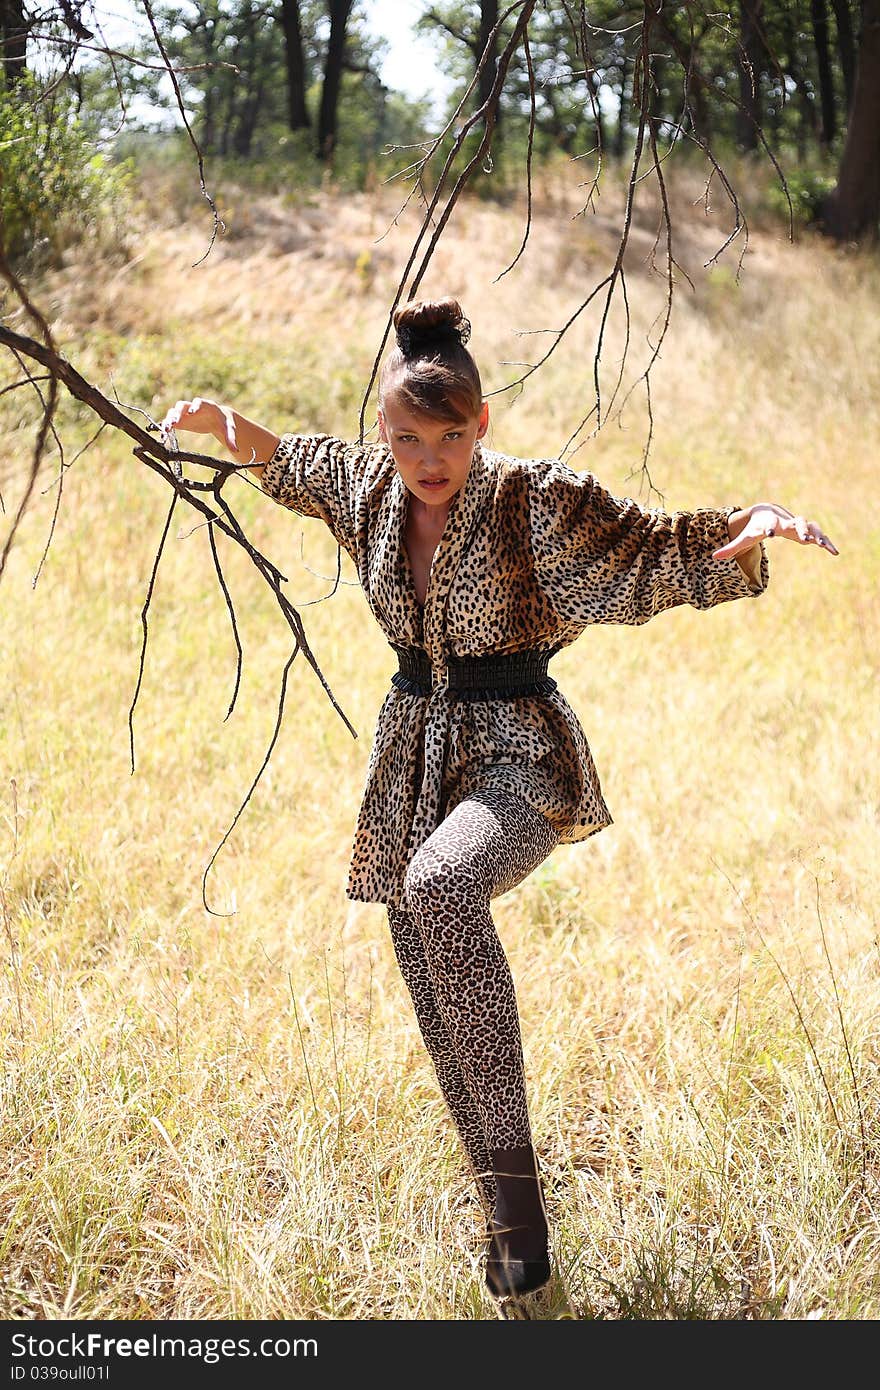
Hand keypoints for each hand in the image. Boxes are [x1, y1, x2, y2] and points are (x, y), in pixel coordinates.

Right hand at [158, 397, 236, 452]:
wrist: (216, 419)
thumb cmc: (224, 421)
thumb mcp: (229, 428)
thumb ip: (231, 438)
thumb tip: (236, 451)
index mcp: (206, 405)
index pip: (199, 402)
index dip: (195, 406)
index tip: (192, 412)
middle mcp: (193, 407)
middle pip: (182, 406)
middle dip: (178, 413)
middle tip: (174, 422)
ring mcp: (185, 413)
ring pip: (174, 412)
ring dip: (169, 419)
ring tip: (166, 429)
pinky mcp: (180, 420)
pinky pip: (171, 421)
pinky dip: (166, 425)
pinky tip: (164, 433)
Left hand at [713, 502, 838, 560]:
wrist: (768, 511)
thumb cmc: (755, 527)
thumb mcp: (744, 538)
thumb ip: (731, 548)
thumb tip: (714, 557)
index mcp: (771, 523)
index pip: (770, 525)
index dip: (770, 529)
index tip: (771, 535)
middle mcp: (787, 522)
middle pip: (795, 522)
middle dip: (800, 529)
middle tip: (804, 539)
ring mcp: (798, 525)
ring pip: (811, 527)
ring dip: (817, 535)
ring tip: (824, 546)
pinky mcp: (806, 531)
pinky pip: (819, 535)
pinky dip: (827, 542)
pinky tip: (835, 552)